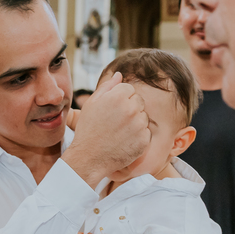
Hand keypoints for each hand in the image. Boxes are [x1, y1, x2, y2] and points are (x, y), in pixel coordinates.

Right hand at [63, 72, 150, 187]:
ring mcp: (139, 125)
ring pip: (143, 116)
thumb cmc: (88, 130)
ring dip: (135, 122)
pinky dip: (138, 136)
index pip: (129, 88)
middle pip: (139, 101)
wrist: (89, 159)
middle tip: (115, 121)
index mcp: (117, 97)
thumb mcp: (91, 104)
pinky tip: (124, 141)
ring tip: (119, 132)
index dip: (119, 99)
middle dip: (130, 108)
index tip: (111, 110)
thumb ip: (107, 87)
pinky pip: (146, 132)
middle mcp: (131, 109)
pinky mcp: (144, 140)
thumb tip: (119, 75)